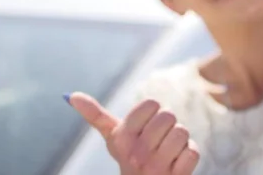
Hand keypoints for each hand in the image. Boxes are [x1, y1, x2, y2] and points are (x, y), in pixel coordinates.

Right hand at [67, 92, 199, 174]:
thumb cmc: (131, 158)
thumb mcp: (113, 138)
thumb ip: (95, 116)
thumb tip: (70, 95)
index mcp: (121, 138)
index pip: (151, 104)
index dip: (154, 112)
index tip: (146, 127)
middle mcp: (136, 154)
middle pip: (168, 116)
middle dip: (168, 126)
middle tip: (159, 142)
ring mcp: (155, 168)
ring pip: (182, 132)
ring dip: (181, 141)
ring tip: (168, 152)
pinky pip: (193, 152)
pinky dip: (189, 155)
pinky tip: (178, 164)